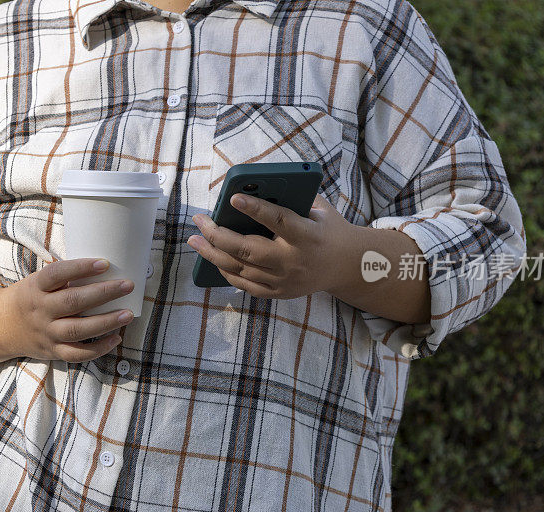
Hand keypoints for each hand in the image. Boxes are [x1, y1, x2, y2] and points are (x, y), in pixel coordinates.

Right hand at [0, 258, 135, 361]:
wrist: (2, 326)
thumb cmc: (31, 297)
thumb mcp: (38, 281)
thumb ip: (63, 276)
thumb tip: (103, 266)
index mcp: (35, 287)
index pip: (57, 273)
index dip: (81, 268)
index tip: (105, 263)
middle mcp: (40, 310)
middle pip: (73, 302)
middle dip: (104, 293)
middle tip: (127, 286)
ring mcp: (47, 333)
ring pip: (78, 330)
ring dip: (106, 322)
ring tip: (128, 314)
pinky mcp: (53, 351)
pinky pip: (77, 354)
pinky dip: (98, 349)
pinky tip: (116, 339)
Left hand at [187, 192, 354, 298]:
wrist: (348, 266)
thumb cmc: (327, 229)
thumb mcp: (319, 209)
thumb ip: (292, 198)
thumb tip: (254, 187)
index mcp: (307, 236)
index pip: (278, 221)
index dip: (255, 209)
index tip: (232, 198)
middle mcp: (294, 261)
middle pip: (248, 250)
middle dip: (218, 235)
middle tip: (199, 220)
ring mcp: (285, 280)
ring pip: (240, 269)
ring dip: (213, 254)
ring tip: (194, 240)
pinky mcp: (279, 293)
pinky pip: (244, 284)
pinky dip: (226, 271)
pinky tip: (212, 257)